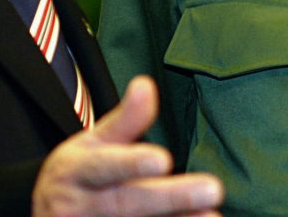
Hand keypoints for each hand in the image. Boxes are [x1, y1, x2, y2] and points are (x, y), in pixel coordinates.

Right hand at [33, 75, 223, 216]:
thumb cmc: (80, 173)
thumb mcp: (92, 143)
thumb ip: (124, 120)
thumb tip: (145, 83)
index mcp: (74, 171)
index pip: (104, 166)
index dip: (132, 163)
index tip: (164, 159)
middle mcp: (79, 207)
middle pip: (126, 203)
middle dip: (170, 198)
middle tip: (213, 188)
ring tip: (212, 216)